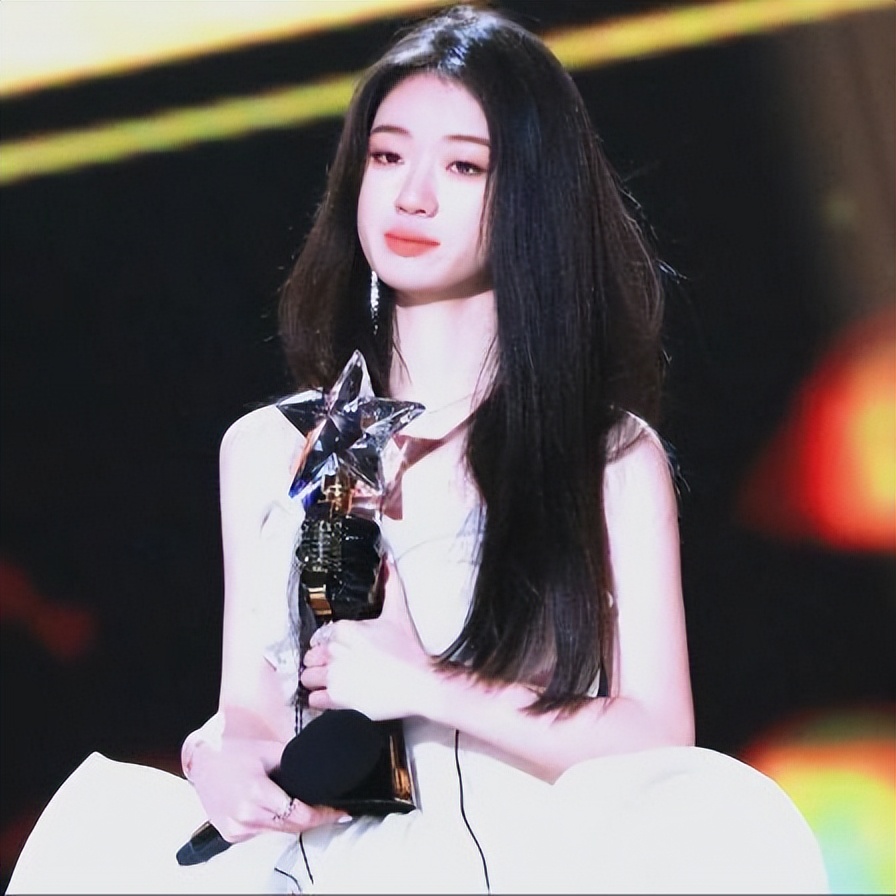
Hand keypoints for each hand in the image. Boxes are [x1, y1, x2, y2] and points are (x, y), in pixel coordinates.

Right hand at [188, 734, 347, 841]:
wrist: (203, 760)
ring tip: (310, 807)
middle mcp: (245, 814)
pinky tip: (280, 809)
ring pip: (279, 831)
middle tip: (332, 809)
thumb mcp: (270, 751)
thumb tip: (324, 770)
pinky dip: (275, 823)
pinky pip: (262, 832)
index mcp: (256, 792)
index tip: (341, 811)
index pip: (299, 814)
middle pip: (292, 825)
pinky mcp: (231, 834)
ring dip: (296, 821)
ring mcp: (236, 827)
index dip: (324, 815)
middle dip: (315, 818)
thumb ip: (296, 762)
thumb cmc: (237, 751)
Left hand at [301, 558, 433, 719]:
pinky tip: (333, 696)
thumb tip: (388, 560)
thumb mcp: (398, 613)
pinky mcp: (337, 699)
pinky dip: (320, 700)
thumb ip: (390, 584)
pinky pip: (313, 700)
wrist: (420, 683)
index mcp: (345, 629)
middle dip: (320, 662)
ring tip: (332, 682)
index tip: (340, 650)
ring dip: (317, 680)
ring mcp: (334, 675)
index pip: (320, 636)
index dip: (329, 644)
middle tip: (336, 666)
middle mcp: (335, 651)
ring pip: (307, 677)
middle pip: (310, 656)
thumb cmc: (409, 651)